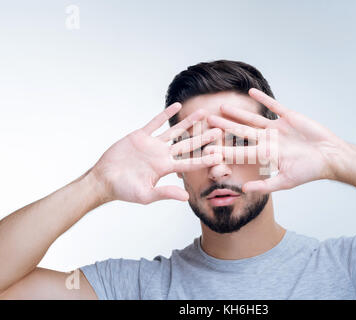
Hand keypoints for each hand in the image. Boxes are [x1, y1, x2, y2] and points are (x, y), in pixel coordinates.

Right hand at [90, 103, 222, 203]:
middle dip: (203, 137)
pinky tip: (176, 106)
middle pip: (187, 144)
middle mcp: (162, 155)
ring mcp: (152, 144)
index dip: (205, 159)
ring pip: (174, 130)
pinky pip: (155, 122)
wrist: (104, 179)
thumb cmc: (123, 190)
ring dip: (189, 122)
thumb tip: (186, 197)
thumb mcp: (146, 195)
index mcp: (165, 168)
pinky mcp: (140, 136)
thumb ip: (165, 193)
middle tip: (219, 130)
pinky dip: (165, 114)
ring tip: (203, 113)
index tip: (220, 155)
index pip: (189, 163)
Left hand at [206, 88, 349, 192]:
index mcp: (265, 155)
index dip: (224, 149)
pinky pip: (273, 106)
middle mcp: (268, 140)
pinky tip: (250, 92)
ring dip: (238, 112)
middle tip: (208, 122)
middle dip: (225, 127)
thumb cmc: (309, 170)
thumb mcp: (285, 182)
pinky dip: (263, 99)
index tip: (208, 148)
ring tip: (222, 106)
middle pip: (241, 132)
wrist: (330, 156)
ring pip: (253, 119)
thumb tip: (244, 190)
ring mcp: (277, 128)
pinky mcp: (288, 117)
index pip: (240, 151)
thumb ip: (264, 184)